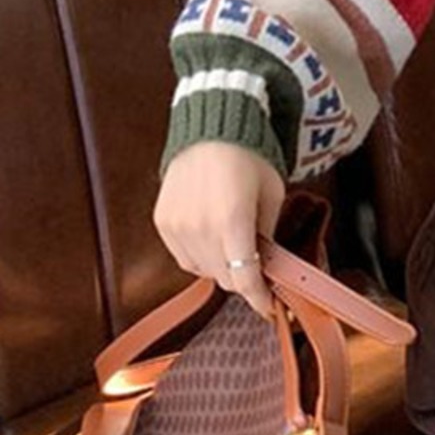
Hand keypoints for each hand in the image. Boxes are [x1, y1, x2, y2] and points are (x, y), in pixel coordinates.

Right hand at [153, 141, 285, 318]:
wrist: (211, 127)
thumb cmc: (249, 155)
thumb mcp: (271, 192)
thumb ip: (267, 233)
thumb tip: (266, 264)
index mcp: (232, 220)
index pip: (244, 277)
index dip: (258, 298)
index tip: (269, 308)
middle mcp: (200, 228)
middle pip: (224, 278)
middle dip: (244, 277)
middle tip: (258, 265)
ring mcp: (177, 227)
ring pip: (203, 270)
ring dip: (222, 266)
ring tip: (234, 240)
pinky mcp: (163, 223)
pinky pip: (184, 256)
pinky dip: (201, 255)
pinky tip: (213, 234)